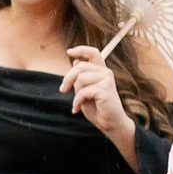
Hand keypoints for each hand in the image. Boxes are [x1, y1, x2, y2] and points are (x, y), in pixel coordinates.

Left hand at [63, 44, 135, 160]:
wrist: (110, 124)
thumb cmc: (97, 108)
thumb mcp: (85, 90)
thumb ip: (81, 77)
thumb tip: (76, 62)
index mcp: (101, 71)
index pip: (93, 53)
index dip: (81, 50)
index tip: (69, 52)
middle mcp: (106, 73)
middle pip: (80, 66)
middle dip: (67, 78)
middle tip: (62, 90)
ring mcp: (107, 80)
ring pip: (81, 78)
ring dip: (74, 93)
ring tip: (76, 103)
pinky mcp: (105, 90)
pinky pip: (83, 92)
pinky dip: (77, 101)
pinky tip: (77, 109)